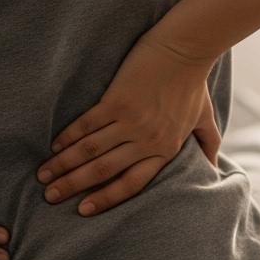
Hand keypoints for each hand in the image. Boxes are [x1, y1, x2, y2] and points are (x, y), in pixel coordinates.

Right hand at [36, 36, 221, 216]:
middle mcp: (147, 140)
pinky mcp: (116, 101)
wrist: (185, 49)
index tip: (83, 210)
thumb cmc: (194, 84)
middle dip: (74, 185)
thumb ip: (209, 145)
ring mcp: (131, 121)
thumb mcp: (206, 119)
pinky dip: (68, 137)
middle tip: (50, 196)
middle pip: (104, 170)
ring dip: (64, 165)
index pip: (131, 183)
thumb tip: (215, 167)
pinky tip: (54, 147)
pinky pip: (86, 125)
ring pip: (91, 151)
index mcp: (165, 149)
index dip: (105, 198)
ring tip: (44, 176)